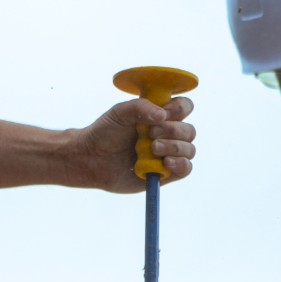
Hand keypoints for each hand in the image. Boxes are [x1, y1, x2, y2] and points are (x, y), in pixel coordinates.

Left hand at [62, 95, 194, 192]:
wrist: (91, 159)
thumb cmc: (105, 132)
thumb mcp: (119, 113)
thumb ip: (139, 107)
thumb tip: (162, 115)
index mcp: (160, 115)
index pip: (184, 107)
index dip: (180, 109)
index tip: (164, 113)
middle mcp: (168, 134)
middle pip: (189, 130)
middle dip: (172, 130)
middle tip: (150, 133)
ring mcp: (167, 154)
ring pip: (189, 149)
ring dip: (175, 147)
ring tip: (153, 148)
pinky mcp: (165, 174)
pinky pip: (185, 169)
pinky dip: (180, 164)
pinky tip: (166, 162)